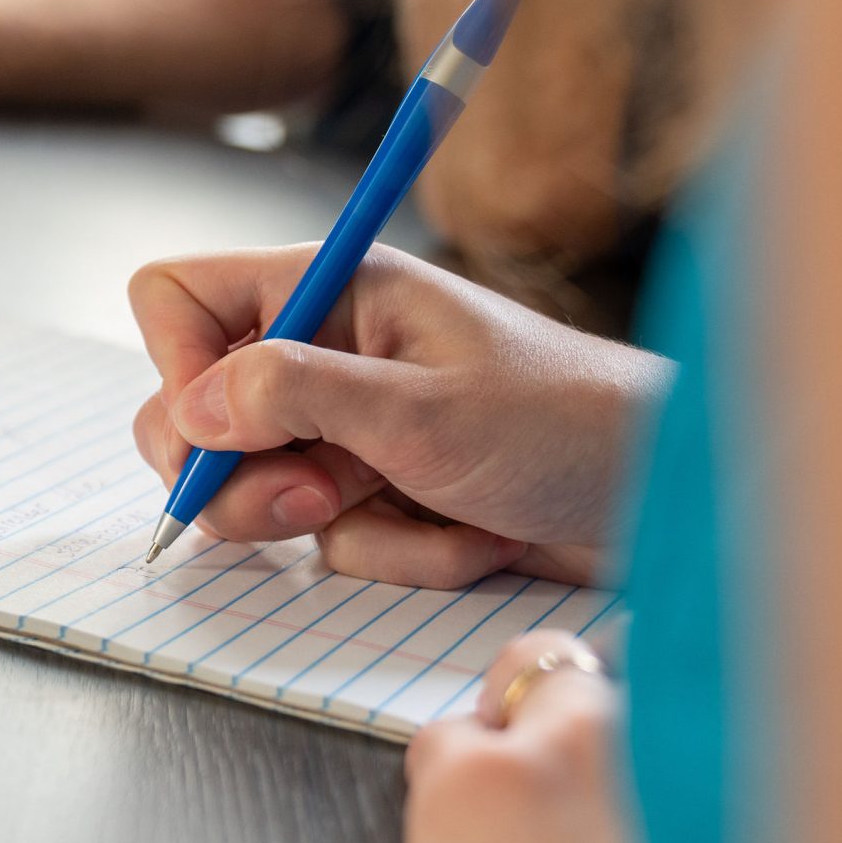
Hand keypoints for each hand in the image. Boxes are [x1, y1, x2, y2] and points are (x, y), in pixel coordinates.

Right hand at [128, 244, 668, 585]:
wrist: (666, 500)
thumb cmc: (563, 425)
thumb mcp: (419, 408)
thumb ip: (291, 395)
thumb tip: (189, 408)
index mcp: (330, 288)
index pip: (177, 299)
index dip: (175, 365)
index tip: (217, 429)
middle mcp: (327, 351)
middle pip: (197, 411)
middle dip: (243, 474)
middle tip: (315, 496)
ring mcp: (351, 427)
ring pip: (259, 490)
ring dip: (334, 523)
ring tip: (414, 512)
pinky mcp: (383, 494)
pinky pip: (332, 541)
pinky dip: (395, 554)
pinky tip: (468, 538)